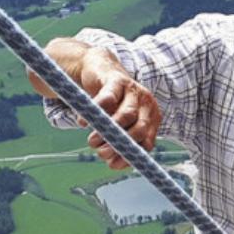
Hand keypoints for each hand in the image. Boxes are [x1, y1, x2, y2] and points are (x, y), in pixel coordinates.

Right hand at [77, 52, 161, 169]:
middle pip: (139, 129)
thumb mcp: (118, 123)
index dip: (129, 155)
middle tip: (100, 152)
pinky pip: (108, 99)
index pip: (146, 142)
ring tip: (92, 141)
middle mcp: (146, 103)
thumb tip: (113, 164)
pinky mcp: (117, 80)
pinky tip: (83, 122)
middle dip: (119, 145)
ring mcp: (133, 90)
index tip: (112, 164)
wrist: (100, 70)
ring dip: (109, 131)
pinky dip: (96, 112)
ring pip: (127, 114)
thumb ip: (118, 142)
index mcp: (151, 117)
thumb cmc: (110, 103)